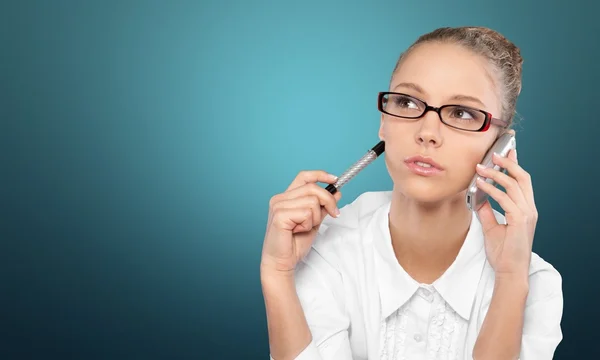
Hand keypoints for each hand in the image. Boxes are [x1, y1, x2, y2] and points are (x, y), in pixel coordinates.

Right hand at [260, 170, 341, 275]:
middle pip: (313, 188)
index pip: (304, 176)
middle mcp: (280, 198)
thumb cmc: (293, 244)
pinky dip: (308, 224)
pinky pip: (306, 213)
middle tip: (334, 214)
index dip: (320, 175)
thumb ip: (323, 207)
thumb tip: (337, 193)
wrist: (282, 262)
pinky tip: (298, 231)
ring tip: (305, 228)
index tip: (335, 180)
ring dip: (315, 218)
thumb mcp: (314, 222)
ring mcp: (278, 206)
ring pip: (312, 201)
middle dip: (328, 201)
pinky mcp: (279, 216)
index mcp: (286, 197)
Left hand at [474, 149, 537, 278]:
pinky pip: (505, 198)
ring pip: (514, 184)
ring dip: (495, 173)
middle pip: (522, 178)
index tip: (506, 153)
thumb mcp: (492, 227)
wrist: (509, 271)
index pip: (523, 182)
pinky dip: (492, 189)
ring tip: (480, 168)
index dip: (515, 166)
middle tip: (493, 155)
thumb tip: (478, 198)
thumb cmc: (503, 253)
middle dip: (508, 163)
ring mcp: (526, 214)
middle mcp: (529, 209)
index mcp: (526, 210)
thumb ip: (487, 211)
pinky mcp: (520, 220)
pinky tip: (480, 184)